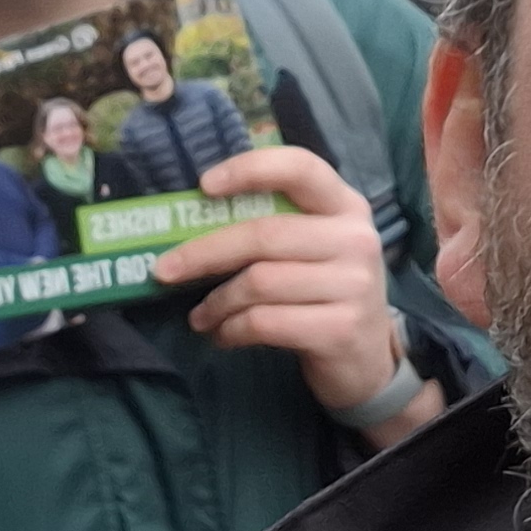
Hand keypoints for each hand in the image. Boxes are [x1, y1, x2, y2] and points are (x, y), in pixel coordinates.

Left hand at [152, 144, 440, 445]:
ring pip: (259, 283)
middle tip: (164, 271)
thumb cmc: (325, 294)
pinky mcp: (341, 329)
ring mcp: (354, 286)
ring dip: (216, 303)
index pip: (300, 168)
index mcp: (346, 206)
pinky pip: (265, 322)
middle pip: (264, 234)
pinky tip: (223, 335)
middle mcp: (357, 239)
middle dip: (203, 253)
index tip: (204, 186)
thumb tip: (190, 222)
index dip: (250, 170)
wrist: (367, 362)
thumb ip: (272, 228)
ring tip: (200, 316)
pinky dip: (231, 330)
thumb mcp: (313, 250)